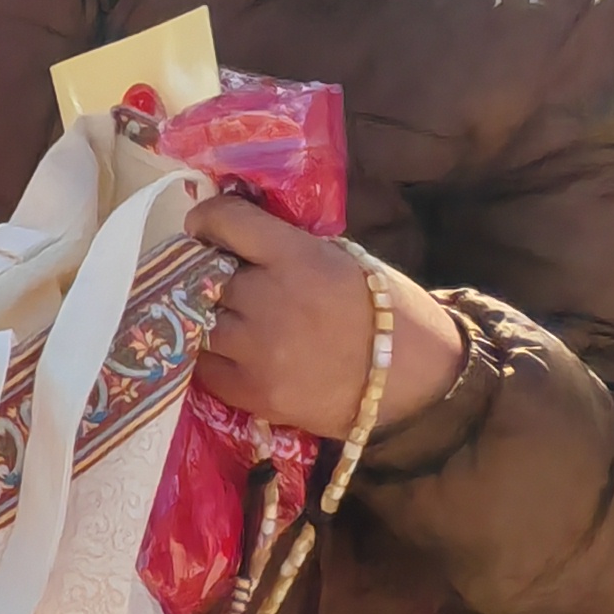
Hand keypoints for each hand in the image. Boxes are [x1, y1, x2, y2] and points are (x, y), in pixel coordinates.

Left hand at [185, 200, 465, 437]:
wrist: (417, 379)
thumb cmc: (384, 310)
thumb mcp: (341, 258)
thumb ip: (285, 248)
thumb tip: (234, 237)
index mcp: (296, 257)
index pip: (224, 222)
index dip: (208, 221)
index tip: (206, 229)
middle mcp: (269, 300)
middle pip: (203, 275)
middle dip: (207, 274)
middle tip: (220, 279)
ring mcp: (257, 350)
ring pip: (196, 321)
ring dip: (206, 316)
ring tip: (227, 317)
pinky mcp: (253, 392)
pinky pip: (203, 367)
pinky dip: (211, 356)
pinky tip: (230, 352)